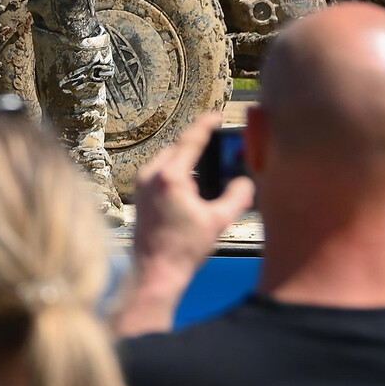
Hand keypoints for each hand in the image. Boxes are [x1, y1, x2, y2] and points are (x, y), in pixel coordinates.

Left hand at [111, 111, 255, 336]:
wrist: (155, 270)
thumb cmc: (184, 248)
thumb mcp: (218, 221)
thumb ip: (236, 197)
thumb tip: (245, 182)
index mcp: (170, 177)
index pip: (190, 140)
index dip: (206, 124)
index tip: (217, 114)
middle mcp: (151, 175)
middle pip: (178, 148)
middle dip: (197, 144)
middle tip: (218, 143)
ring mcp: (141, 184)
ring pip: (167, 160)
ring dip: (186, 160)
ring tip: (207, 168)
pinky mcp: (139, 194)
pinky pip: (159, 172)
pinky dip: (176, 172)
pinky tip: (190, 186)